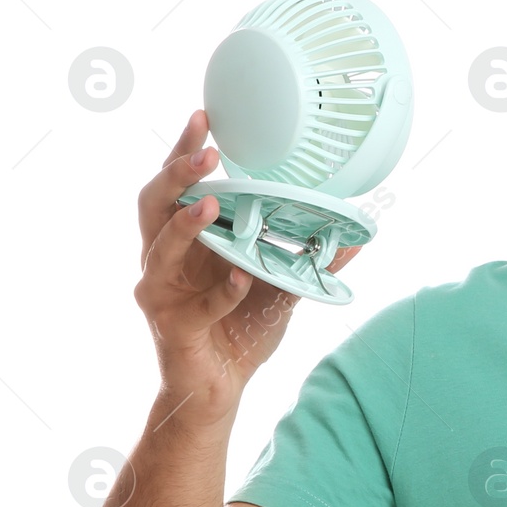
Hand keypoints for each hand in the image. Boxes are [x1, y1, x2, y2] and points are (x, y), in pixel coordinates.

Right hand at [134, 108, 361, 422]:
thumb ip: (307, 260)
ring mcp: (161, 293)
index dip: (183, 150)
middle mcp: (163, 260)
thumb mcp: (281, 288)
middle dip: (176, 174)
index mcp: (184, 241)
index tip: (205, 115)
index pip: (177, 186)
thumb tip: (353, 237)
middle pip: (153, 204)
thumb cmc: (238, 330)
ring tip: (211, 204)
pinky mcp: (172, 328)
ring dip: (186, 224)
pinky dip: (222, 291)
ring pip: (159, 250)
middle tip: (207, 150)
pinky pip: (197, 306)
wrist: (218, 390)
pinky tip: (243, 278)